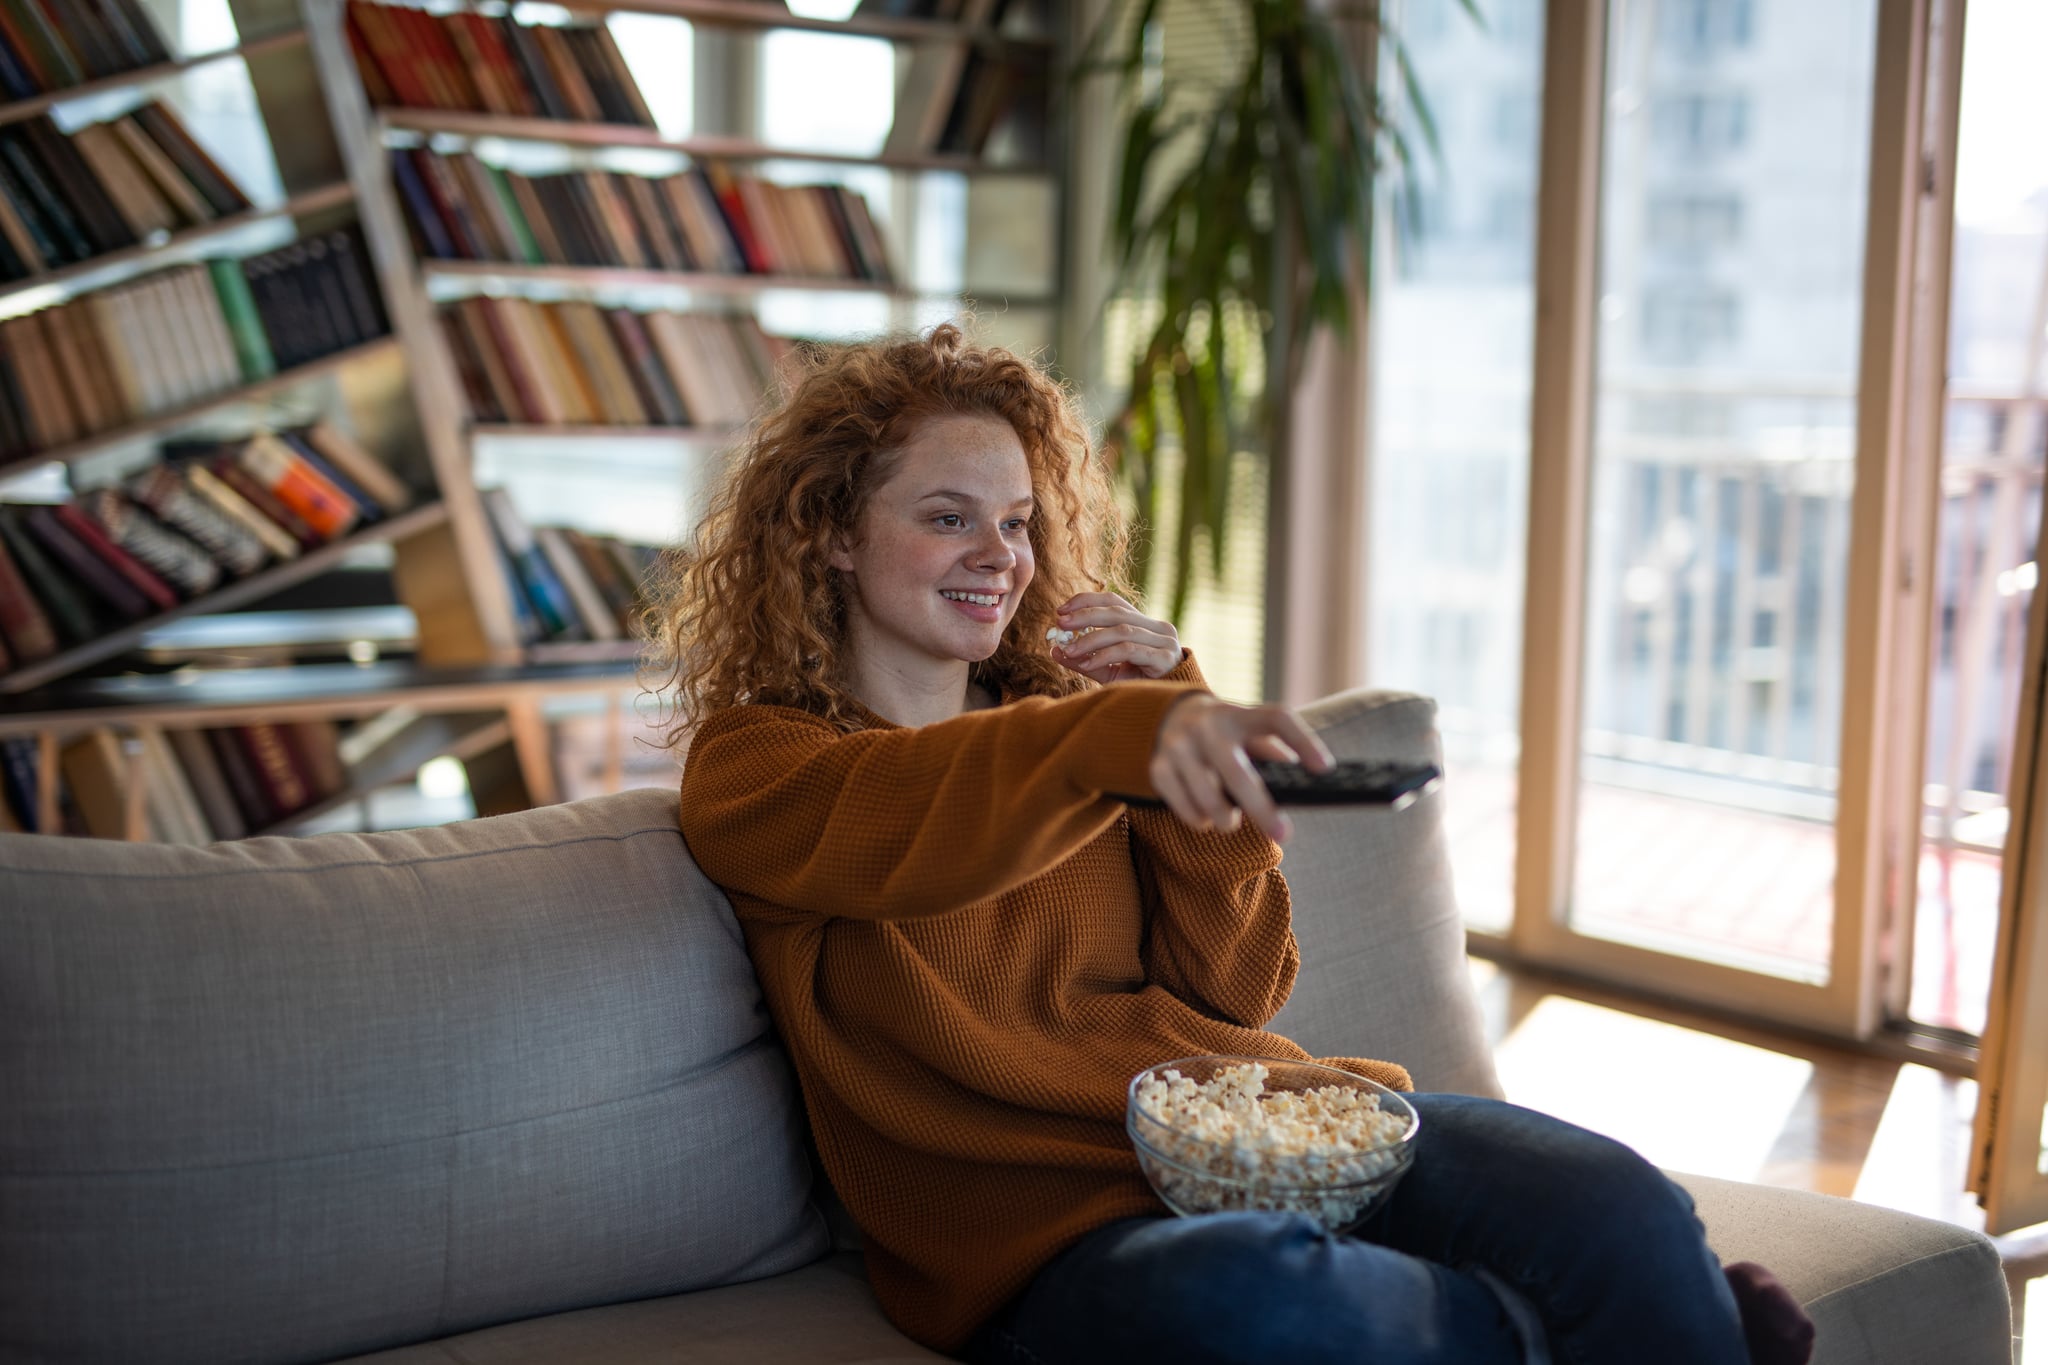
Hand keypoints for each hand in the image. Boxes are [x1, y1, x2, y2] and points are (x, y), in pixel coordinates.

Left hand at [1052, 592, 1180, 682]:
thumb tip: (1055, 650)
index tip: (1061, 610)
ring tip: (1070, 650)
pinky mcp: (1164, 658)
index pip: (1114, 602)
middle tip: (1061, 624)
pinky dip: (1105, 655)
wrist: (1169, 708)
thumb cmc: (1140, 687)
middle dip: (1085, 616)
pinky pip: (1129, 650)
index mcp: (1146, 624)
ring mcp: (1164, 642)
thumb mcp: (1108, 672)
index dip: (1087, 601)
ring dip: (1091, 639)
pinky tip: (1087, 664)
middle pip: (1116, 613)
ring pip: (1121, 631)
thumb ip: (1085, 660)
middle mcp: (1159, 627)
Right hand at [1150, 694, 1333, 842]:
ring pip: (1206, 797)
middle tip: (1283, 834)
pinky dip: (1198, 819)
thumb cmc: (1225, 735)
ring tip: (1230, 822)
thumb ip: (1272, 753)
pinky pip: (1183, 807)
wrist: (1169, 716)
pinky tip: (1204, 817)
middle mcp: (1208, 725)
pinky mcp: (1158, 766)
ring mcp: (1179, 745)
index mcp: (1240, 715)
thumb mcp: (1249, 732)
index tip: (1325, 768)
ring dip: (1224, 819)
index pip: (1277, 719)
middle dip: (1260, 808)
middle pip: (1236, 771)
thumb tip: (1298, 782)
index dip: (1304, 742)